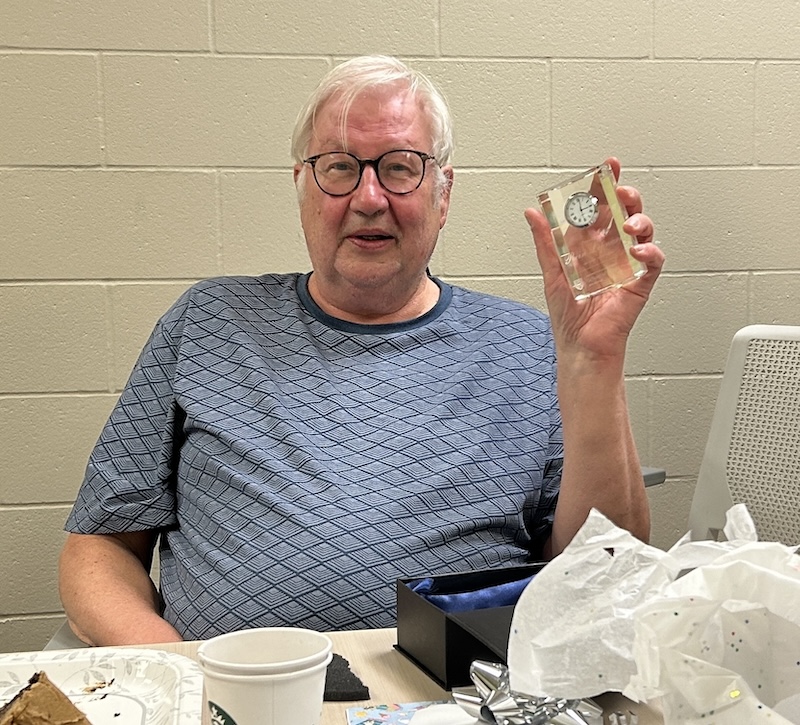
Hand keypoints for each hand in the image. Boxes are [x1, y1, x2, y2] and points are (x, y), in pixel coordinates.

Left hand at [525, 157, 664, 361]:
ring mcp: (628, 264)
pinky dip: (649, 250)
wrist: (580, 344)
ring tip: (628, 223)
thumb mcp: (551, 270)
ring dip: (639, 220)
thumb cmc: (568, 313)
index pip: (600, 208)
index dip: (605, 186)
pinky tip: (636, 248)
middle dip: (626, 197)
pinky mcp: (640, 281)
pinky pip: (652, 260)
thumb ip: (545, 240)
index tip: (607, 166)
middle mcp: (611, 250)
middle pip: (625, 213)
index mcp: (590, 244)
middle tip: (620, 190)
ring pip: (643, 230)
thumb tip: (532, 212)